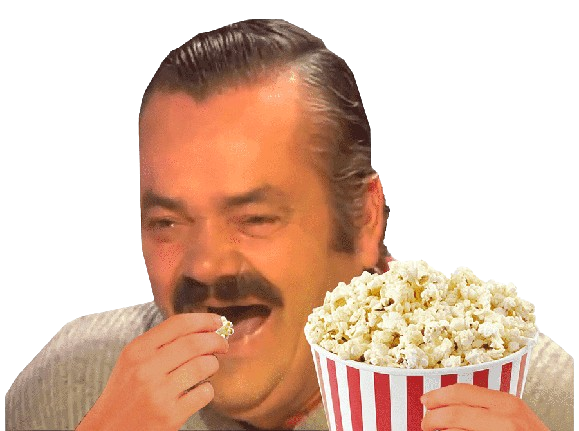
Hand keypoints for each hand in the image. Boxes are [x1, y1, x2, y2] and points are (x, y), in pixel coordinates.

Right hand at [76, 313, 227, 430]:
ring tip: (210, 367)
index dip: (203, 320)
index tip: (217, 322)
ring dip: (213, 364)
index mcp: (137, 350)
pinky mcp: (171, 415)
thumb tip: (200, 329)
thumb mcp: (132, 361)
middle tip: (222, 345)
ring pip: (204, 365)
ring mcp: (159, 393)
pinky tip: (199, 391)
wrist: (107, 430)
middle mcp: (147, 368)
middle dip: (216, 341)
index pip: (178, 324)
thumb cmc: (125, 393)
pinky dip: (208, 390)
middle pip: (196, 343)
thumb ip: (160, 343)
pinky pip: (204, 393)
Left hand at [420, 383, 548, 430]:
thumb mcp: (513, 416)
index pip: (462, 391)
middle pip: (453, 410)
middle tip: (425, 423)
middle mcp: (504, 417)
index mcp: (507, 403)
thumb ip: (487, 408)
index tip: (426, 400)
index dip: (439, 395)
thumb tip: (450, 405)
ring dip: (439, 430)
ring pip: (454, 429)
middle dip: (432, 416)